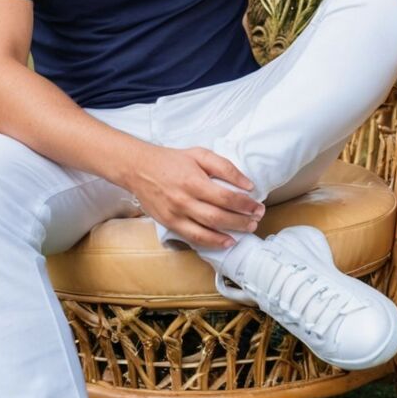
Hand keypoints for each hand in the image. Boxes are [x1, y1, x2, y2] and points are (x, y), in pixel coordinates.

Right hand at [128, 144, 265, 247]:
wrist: (139, 169)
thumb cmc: (172, 160)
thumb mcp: (200, 154)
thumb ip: (225, 167)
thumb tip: (247, 184)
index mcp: (194, 181)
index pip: (226, 197)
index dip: (245, 204)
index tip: (257, 206)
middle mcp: (184, 200)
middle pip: (219, 216)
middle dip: (242, 220)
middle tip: (257, 219)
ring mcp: (176, 214)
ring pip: (208, 230)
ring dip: (231, 232)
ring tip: (246, 230)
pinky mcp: (169, 224)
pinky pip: (193, 237)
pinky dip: (212, 242)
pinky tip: (226, 241)